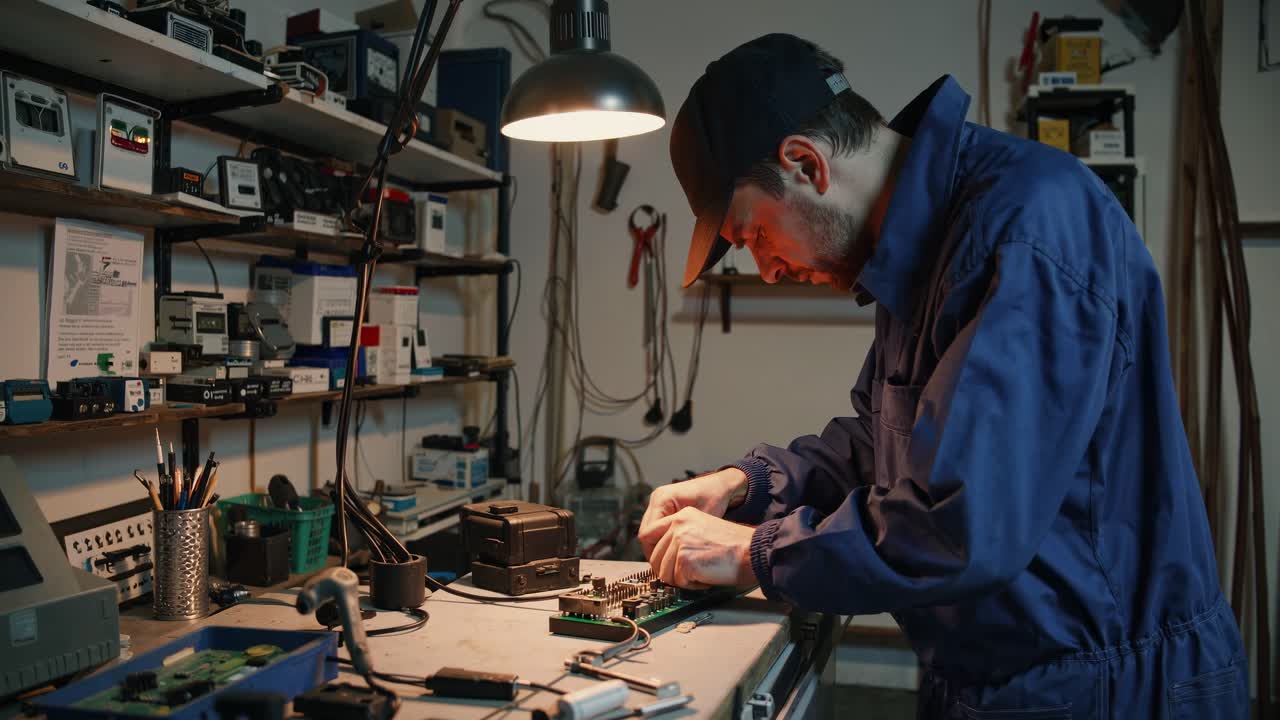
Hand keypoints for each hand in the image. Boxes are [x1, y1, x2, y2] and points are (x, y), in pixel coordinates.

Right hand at [639, 467, 746, 557]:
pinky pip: (657, 527)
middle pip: (645, 533)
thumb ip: (681, 534)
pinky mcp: (663, 507)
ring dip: (658, 545)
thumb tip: (670, 555)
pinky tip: (673, 549)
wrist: (720, 485)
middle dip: (654, 550)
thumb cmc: (713, 498)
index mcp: (662, 499)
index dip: (654, 551)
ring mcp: (658, 502)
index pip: (647, 532)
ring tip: (670, 560)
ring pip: (650, 532)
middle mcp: (656, 499)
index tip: (665, 565)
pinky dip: (663, 539)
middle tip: (666, 566)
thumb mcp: (698, 519)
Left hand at [639, 507, 756, 588]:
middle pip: (654, 558)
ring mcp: (679, 542)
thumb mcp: (703, 528)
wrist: (752, 551)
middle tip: (689, 573)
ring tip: (701, 573)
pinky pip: (678, 582)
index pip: (648, 534)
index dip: (653, 553)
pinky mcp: (684, 560)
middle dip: (669, 571)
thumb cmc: (734, 545)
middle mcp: (677, 525)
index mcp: (681, 515)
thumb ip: (680, 535)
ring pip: (664, 573)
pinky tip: (706, 577)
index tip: (661, 563)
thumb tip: (662, 554)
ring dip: (682, 580)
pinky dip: (692, 585)